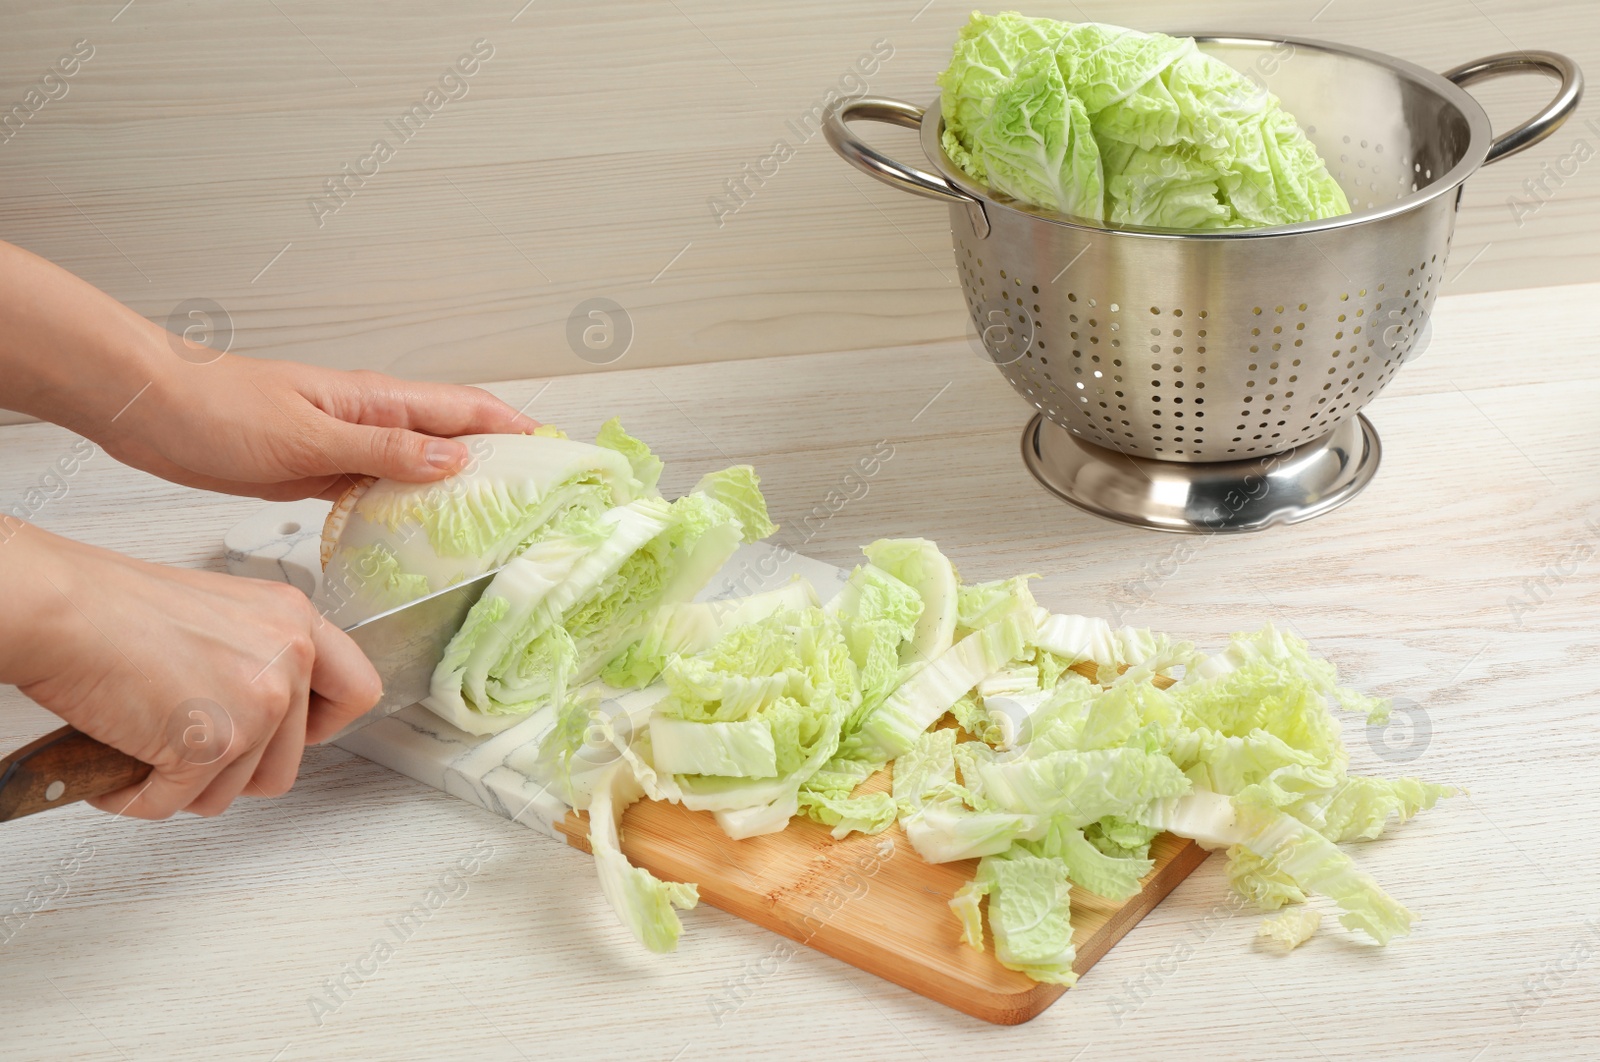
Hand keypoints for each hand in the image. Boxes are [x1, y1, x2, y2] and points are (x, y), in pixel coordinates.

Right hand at [1, 527, 381, 818]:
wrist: (63, 611)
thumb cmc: (117, 609)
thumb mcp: (223, 616)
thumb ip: (260, 658)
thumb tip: (269, 715)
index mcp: (296, 621)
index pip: (358, 692)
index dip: (322, 728)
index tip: (288, 735)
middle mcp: (290, 659)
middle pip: (288, 763)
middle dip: (232, 769)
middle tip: (187, 747)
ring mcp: (258, 704)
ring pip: (236, 792)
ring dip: (185, 784)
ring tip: (146, 745)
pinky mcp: (213, 745)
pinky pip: (176, 803)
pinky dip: (137, 795)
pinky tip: (116, 760)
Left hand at [106, 355, 539, 501]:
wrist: (150, 409)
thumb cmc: (220, 411)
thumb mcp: (309, 436)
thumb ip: (384, 448)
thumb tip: (459, 458)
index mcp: (376, 398)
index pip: (467, 408)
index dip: (519, 427)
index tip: (563, 453)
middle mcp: (372, 418)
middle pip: (455, 435)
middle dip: (503, 459)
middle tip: (544, 499)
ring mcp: (348, 443)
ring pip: (422, 464)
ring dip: (459, 487)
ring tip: (498, 526)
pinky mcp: (321, 469)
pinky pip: (382, 487)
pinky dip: (410, 507)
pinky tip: (420, 537)